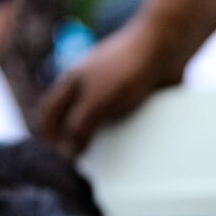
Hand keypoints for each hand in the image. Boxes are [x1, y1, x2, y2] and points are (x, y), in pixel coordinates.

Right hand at [38, 18, 187, 156]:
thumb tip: (67, 155)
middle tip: (82, 168)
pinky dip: (124, 132)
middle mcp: (87, 85)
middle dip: (74, 142)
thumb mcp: (97, 102)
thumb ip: (79, 128)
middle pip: (71, 120)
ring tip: (108, 164)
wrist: (166, 47)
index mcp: (70, 83)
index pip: (48, 115)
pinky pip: (123, 118)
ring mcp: (110, 89)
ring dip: (100, 139)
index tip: (59, 162)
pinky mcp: (133, 94)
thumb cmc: (127, 68)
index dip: (49, 139)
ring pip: (98, 121)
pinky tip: (135, 147)